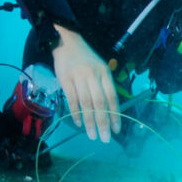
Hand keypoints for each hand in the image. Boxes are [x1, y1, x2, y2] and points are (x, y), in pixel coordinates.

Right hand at [52, 25, 119, 142]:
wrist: (67, 43)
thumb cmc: (86, 60)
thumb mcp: (100, 68)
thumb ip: (104, 86)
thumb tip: (110, 111)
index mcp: (105, 73)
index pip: (112, 97)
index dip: (115, 114)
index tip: (116, 130)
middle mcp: (93, 75)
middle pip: (100, 102)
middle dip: (104, 122)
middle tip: (105, 138)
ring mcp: (79, 77)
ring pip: (86, 103)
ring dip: (90, 121)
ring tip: (92, 135)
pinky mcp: (65, 79)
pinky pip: (72, 99)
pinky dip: (76, 113)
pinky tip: (78, 123)